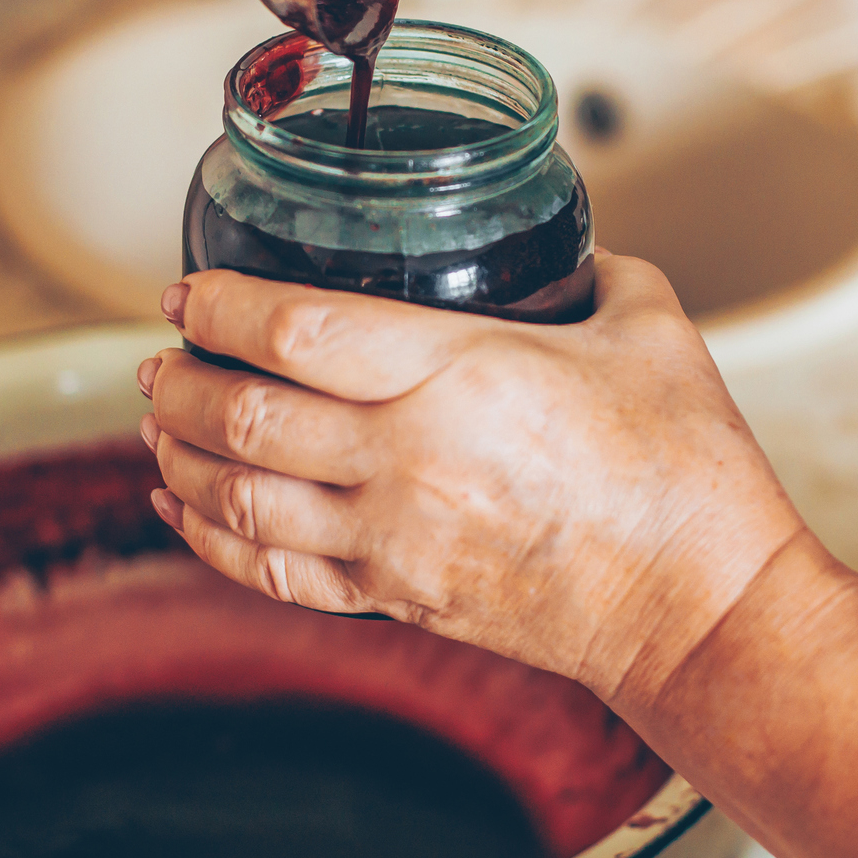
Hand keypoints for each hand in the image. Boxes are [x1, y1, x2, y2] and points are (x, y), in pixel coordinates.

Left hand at [135, 255, 804, 703]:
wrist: (700, 610)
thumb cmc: (686, 475)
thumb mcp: (650, 327)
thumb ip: (593, 271)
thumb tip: (564, 247)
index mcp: (460, 372)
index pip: (294, 329)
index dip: (220, 305)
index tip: (186, 292)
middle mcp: (406, 458)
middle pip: (244, 414)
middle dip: (180, 381)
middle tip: (157, 357)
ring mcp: (393, 538)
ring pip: (241, 498)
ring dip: (182, 455)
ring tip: (157, 424)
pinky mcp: (398, 597)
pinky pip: (273, 573)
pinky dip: (211, 541)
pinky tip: (185, 511)